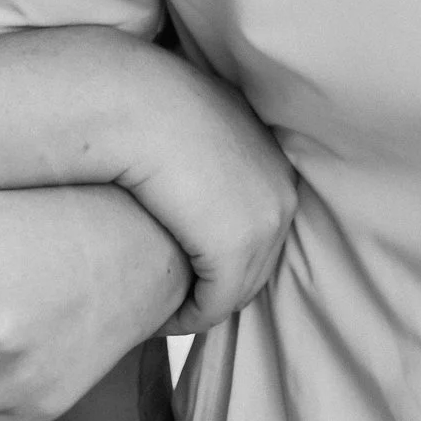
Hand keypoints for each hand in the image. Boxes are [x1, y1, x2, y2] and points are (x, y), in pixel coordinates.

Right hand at [115, 64, 296, 334]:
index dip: (223, 252)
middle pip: (255, 263)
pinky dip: (186, 318)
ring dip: (200, 306)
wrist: (139, 102)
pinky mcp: (236, 246)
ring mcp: (265, 219)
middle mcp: (282, 189)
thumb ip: (210, 159)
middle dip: (217, 286)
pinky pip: (213, 305)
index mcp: (276, 157)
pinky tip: (158, 316)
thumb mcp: (198, 131)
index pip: (258, 225)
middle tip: (176, 301)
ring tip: (163, 312)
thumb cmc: (154, 109)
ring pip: (235, 289)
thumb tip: (198, 193)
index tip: (188, 268)